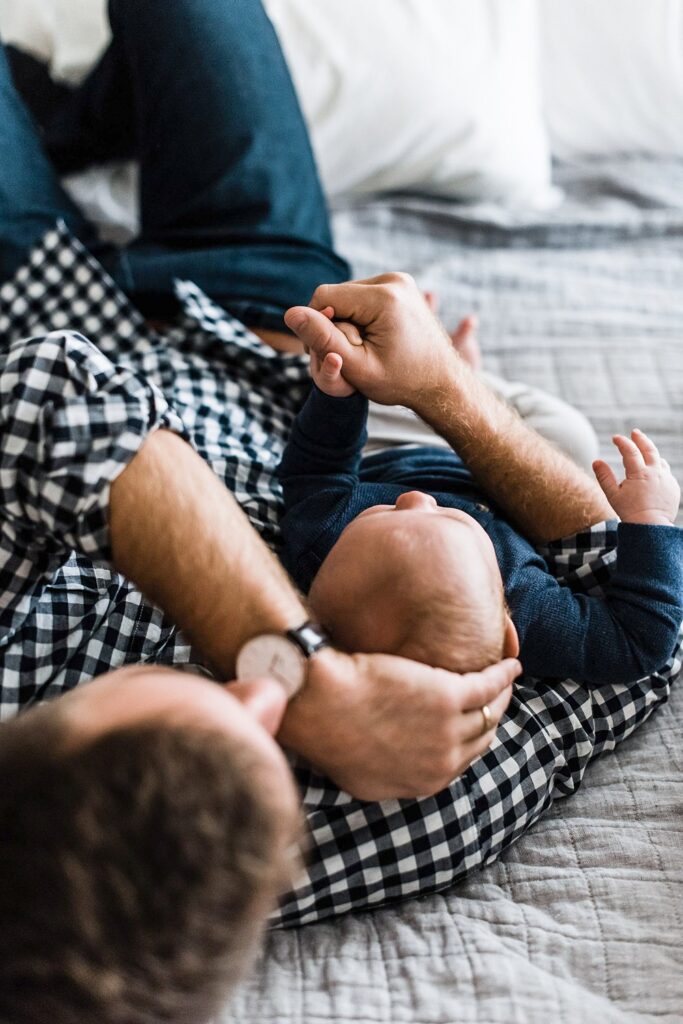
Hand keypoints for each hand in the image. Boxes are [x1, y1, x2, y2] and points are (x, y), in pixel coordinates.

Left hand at [277, 647, 520, 800]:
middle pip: (480, 740)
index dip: (467, 740)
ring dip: (502, 696)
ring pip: (489, 714)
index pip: (458, 763)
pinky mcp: (448, 696)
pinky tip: (510, 665)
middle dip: (489, 719)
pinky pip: (488, 687)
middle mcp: (441, 764)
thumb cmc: (326, 730)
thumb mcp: (359, 774)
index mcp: (421, 783)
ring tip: (506, 678)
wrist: (318, 703)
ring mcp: (448, 732)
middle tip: (495, 698)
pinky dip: (503, 676)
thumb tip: (399, 764)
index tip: (471, 722)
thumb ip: (390, 773)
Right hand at [284, 273, 457, 407]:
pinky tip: (374, 340)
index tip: (327, 353)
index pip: (324, 297)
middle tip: (350, 356)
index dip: (316, 326)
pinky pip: (365, 297)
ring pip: (350, 296)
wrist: (443, 383)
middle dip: (335, 324)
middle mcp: (394, 280)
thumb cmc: (402, 382)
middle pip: (338, 294)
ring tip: (364, 350)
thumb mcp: (356, 366)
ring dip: (347, 321)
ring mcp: (401, 281)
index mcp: (383, 298)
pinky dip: (361, 317)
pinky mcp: (402, 286)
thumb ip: (322, 340)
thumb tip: (291, 314)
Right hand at [593, 429, 679, 524]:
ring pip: (659, 460)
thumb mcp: (613, 495)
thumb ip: (604, 476)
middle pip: (649, 449)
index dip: (622, 442)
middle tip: (634, 432)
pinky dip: (659, 468)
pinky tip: (653, 471)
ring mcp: (666, 479)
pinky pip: (666, 472)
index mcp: (639, 473)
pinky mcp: (673, 487)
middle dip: (640, 439)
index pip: (630, 450)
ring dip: (651, 453)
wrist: (651, 527)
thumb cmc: (630, 511)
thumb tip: (596, 461)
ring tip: (645, 452)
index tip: (615, 438)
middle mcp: (655, 472)